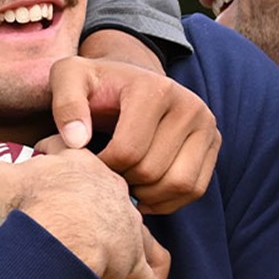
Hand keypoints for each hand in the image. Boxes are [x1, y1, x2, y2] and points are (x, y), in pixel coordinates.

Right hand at [0, 149, 169, 278]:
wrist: (63, 230)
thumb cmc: (30, 202)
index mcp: (79, 165)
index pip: (74, 151)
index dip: (63, 154)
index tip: (52, 162)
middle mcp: (109, 189)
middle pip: (109, 190)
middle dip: (104, 200)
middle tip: (87, 220)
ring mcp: (125, 222)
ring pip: (136, 230)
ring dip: (134, 245)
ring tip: (130, 262)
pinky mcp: (133, 255)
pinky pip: (146, 275)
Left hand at [47, 55, 220, 213]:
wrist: (127, 80)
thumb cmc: (95, 84)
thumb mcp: (68, 79)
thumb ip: (65, 105)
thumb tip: (77, 141)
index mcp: (154, 89)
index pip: (128, 152)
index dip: (102, 167)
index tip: (88, 161)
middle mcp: (189, 104)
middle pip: (152, 171)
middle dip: (123, 181)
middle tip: (106, 174)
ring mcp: (207, 124)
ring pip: (179, 184)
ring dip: (147, 195)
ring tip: (124, 182)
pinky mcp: (214, 142)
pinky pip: (194, 189)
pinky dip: (167, 199)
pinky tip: (144, 190)